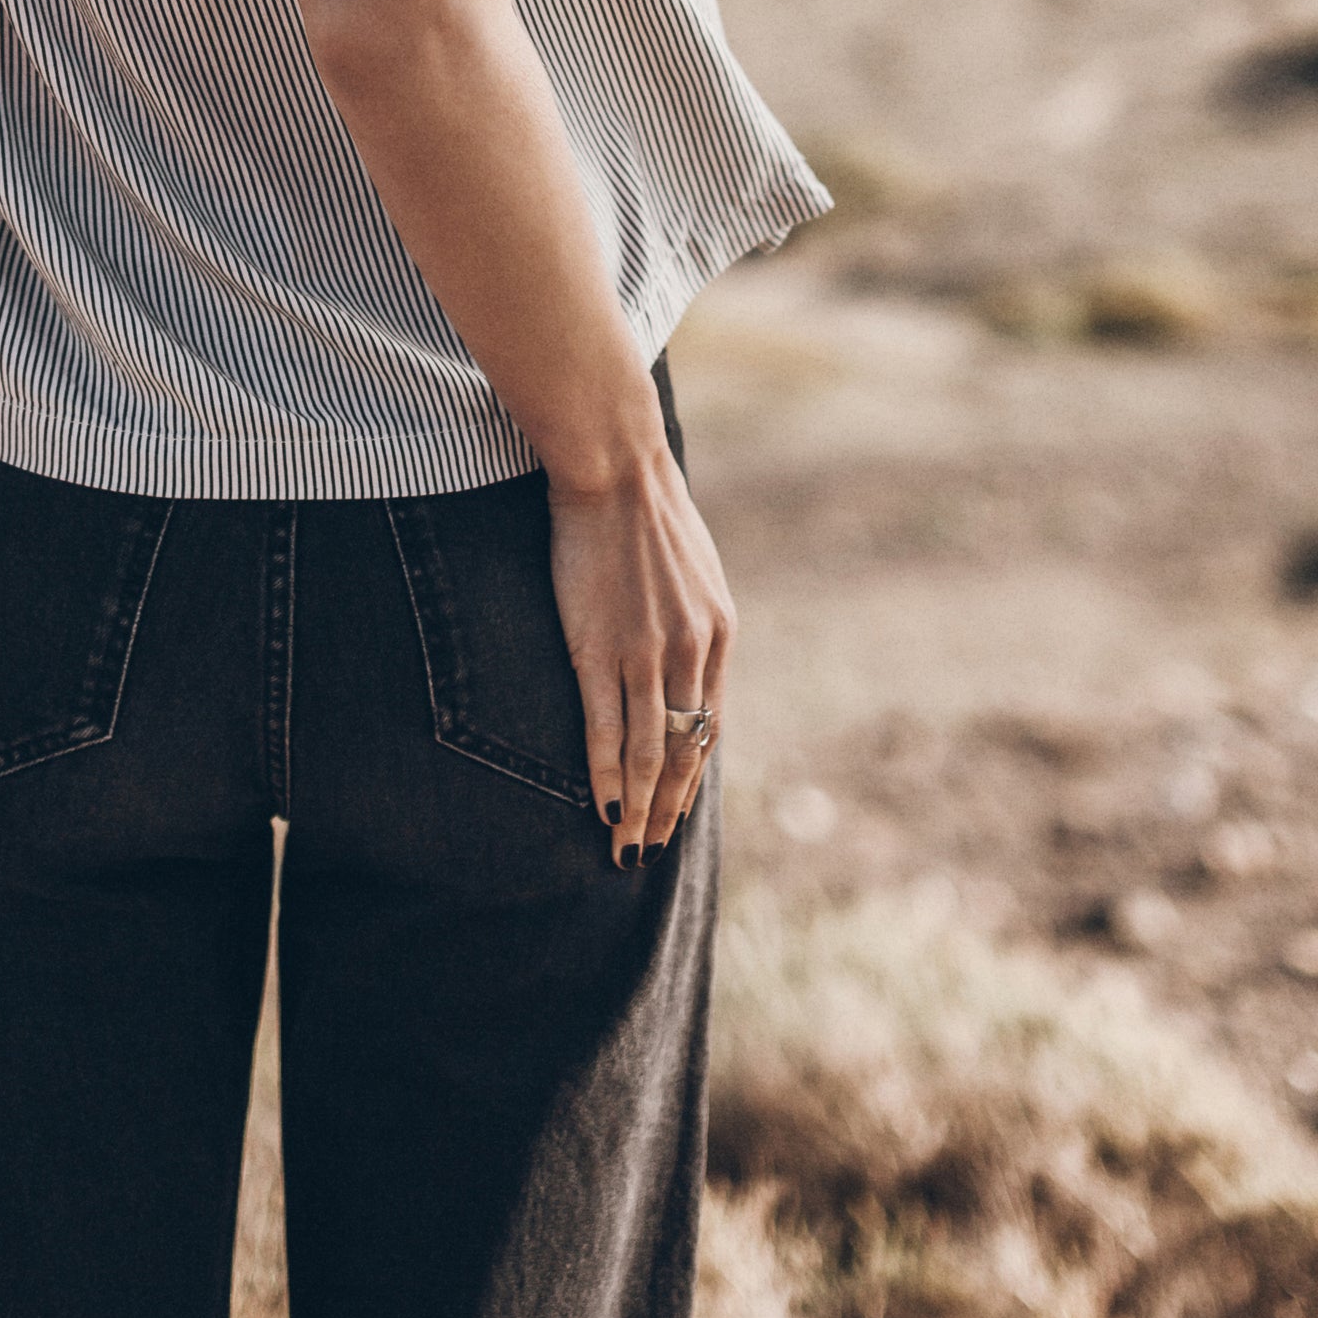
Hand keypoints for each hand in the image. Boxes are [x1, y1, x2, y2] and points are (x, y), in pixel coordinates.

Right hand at [547, 450, 732, 868]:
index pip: (709, 725)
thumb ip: (694, 616)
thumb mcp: (694, 568)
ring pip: (650, 752)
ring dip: (640, 808)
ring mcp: (647, 653)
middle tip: (653, 849)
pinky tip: (602, 807)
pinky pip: (607, 729)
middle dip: (670, 807)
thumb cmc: (647, 509)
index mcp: (718, 633)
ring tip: (627, 848)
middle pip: (686, 750)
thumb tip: (686, 645)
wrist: (615, 467)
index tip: (677, 808)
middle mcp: (692, 651)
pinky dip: (606, 776)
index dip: (692, 774)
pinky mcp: (600, 648)